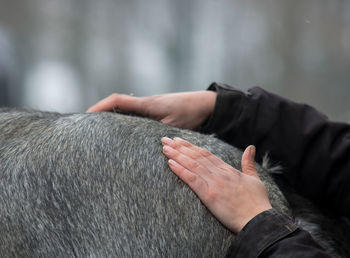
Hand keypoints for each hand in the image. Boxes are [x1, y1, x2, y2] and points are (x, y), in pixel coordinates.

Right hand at [87, 91, 216, 128]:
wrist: (204, 104)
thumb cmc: (190, 113)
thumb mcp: (173, 124)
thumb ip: (158, 133)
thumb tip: (143, 146)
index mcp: (147, 104)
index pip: (118, 101)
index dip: (100, 106)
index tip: (86, 115)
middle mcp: (144, 103)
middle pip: (116, 105)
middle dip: (100, 113)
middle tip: (86, 127)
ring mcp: (148, 107)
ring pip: (124, 110)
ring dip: (111, 118)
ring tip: (98, 132)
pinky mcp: (153, 112)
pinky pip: (134, 115)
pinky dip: (124, 121)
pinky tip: (121, 133)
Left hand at [161, 137, 271, 232]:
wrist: (259, 220)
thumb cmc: (258, 203)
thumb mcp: (254, 179)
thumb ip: (249, 163)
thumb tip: (250, 147)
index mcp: (228, 170)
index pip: (206, 154)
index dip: (191, 147)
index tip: (180, 140)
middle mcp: (219, 174)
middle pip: (196, 156)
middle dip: (179, 147)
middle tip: (165, 139)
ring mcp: (214, 183)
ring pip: (192, 165)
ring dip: (177, 155)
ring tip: (165, 147)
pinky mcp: (209, 195)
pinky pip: (192, 180)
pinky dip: (181, 170)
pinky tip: (170, 163)